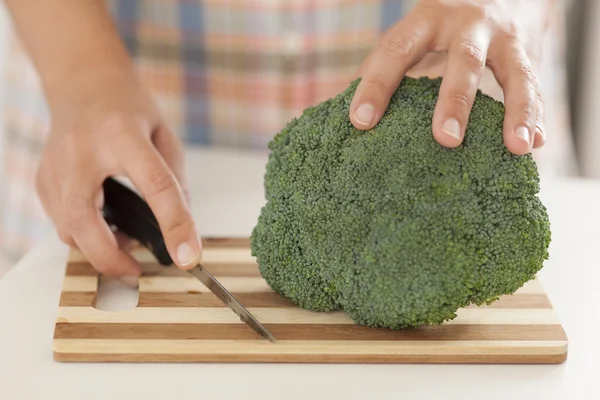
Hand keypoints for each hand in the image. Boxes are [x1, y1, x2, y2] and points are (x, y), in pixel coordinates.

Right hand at [36, 67, 201, 284]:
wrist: (82, 85)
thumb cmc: (126, 108)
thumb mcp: (164, 136)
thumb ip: (174, 183)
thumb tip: (179, 231)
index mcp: (122, 135)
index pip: (154, 185)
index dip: (175, 225)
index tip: (188, 257)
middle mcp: (81, 151)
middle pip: (86, 221)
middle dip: (111, 258)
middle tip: (136, 273)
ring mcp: (54, 167)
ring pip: (68, 229)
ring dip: (98, 248)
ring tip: (125, 242)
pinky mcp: (43, 181)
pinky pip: (61, 223)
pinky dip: (84, 235)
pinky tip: (103, 227)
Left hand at [350, 0, 551, 154]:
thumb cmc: (441, 23)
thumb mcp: (412, 32)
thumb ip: (383, 65)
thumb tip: (341, 110)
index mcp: (427, 19)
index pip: (396, 50)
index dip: (376, 86)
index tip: (360, 122)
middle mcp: (469, 24)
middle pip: (464, 60)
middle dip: (456, 100)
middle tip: (445, 140)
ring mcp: (505, 38)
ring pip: (516, 73)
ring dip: (517, 111)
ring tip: (515, 147)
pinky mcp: (530, 53)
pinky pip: (537, 86)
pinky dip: (536, 116)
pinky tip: (533, 144)